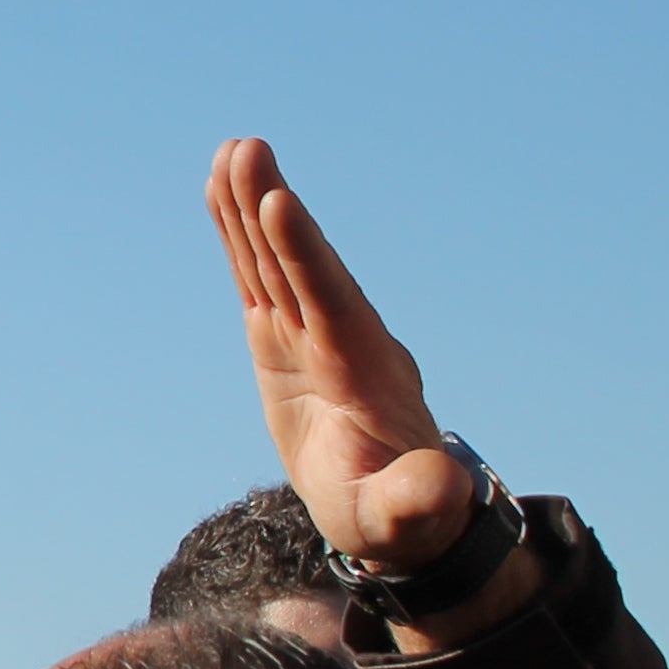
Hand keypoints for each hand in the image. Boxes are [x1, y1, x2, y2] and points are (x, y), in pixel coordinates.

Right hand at [206, 139, 541, 637]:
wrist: (397, 507)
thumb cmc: (399, 518)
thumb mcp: (409, 519)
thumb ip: (423, 500)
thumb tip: (449, 485)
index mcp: (365, 374)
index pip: (330, 304)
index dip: (305, 257)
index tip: (280, 205)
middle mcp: (341, 340)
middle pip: (301, 266)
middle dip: (274, 210)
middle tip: (248, 149)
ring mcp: (312, 335)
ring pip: (277, 261)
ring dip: (253, 207)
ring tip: (231, 151)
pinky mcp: (285, 339)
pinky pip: (260, 277)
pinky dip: (240, 236)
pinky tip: (219, 191)